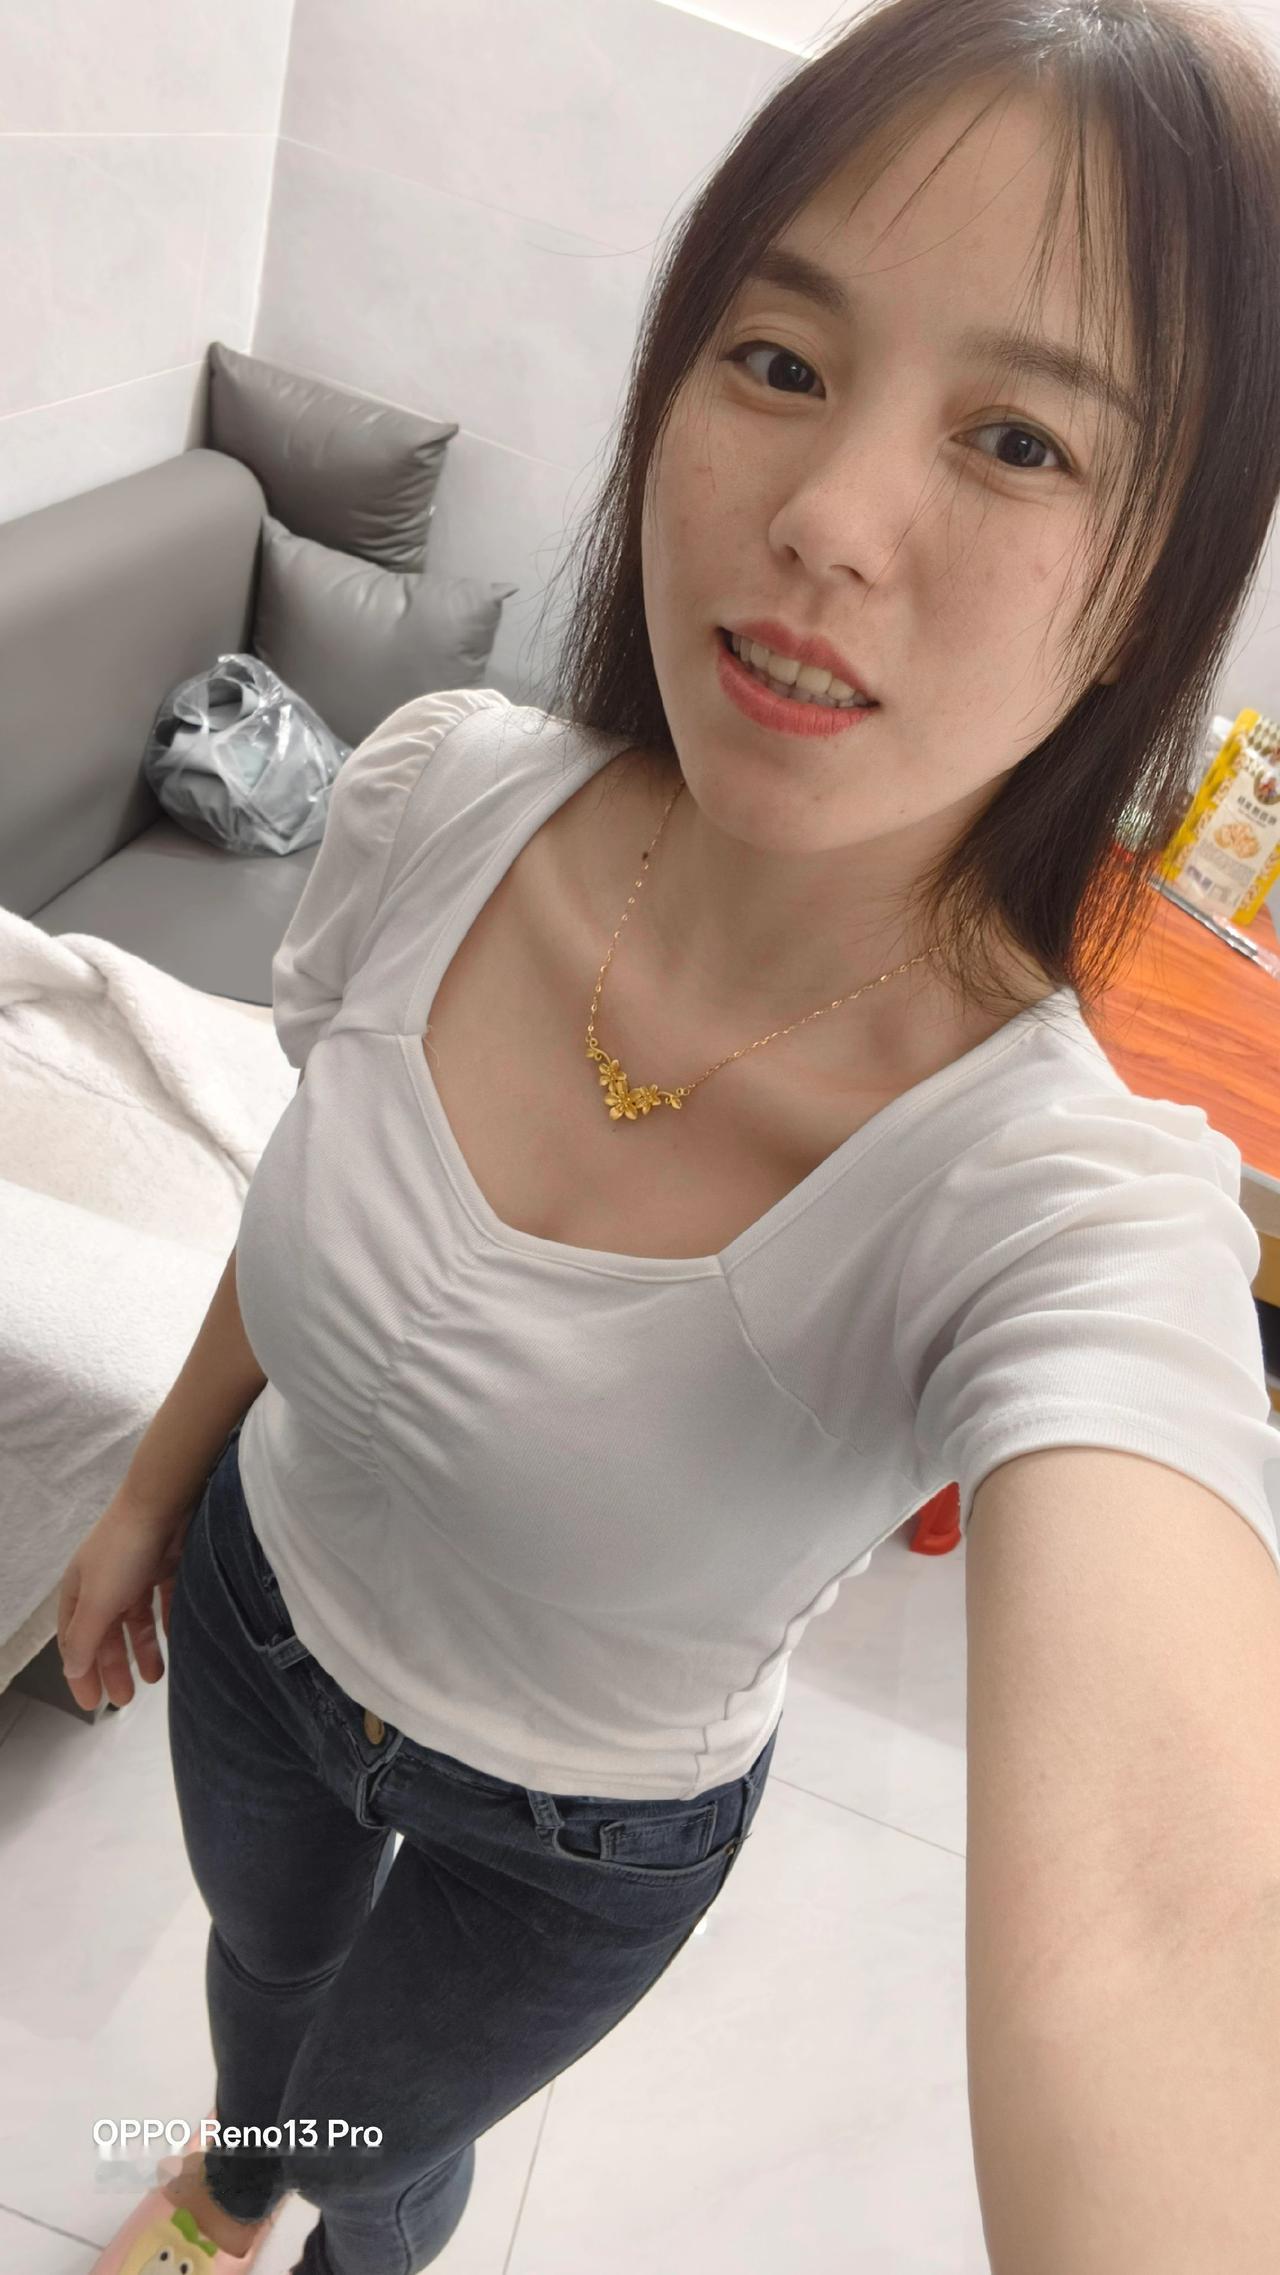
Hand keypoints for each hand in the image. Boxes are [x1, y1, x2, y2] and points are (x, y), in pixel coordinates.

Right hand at [56, 1491, 193, 1711]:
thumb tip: (71, 1669)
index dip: (80, 1673)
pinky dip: (166, 1623)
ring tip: (156, 1678)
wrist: (163, 1501)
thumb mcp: (97, 1601)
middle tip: (126, 1699)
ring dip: (143, 1650)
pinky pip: (163, 1602)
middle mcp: (105, 1584)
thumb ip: (84, 1638)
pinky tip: (175, 1641)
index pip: (75, 1642)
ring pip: (136, 1621)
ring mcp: (135, 1574)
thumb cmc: (123, 1553)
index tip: (91, 1704)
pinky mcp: (165, 1566)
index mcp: (80, 1591)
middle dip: (113, 1667)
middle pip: (106, 1635)